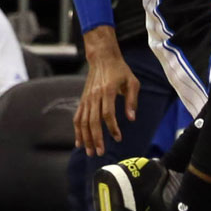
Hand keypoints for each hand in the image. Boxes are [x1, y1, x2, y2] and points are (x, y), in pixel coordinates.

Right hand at [74, 26, 139, 155]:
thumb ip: (132, 100)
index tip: (118, 138)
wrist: (102, 58)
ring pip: (83, 121)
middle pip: (93, 121)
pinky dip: (77, 131)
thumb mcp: (132, 81)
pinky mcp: (83, 100)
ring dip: (86, 138)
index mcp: (108, 90)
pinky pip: (78, 117)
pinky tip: (79, 143)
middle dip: (96, 138)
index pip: (108, 113)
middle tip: (100, 152)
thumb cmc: (120, 70)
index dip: (112, 127)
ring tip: (90, 152)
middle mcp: (95, 95)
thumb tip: (132, 118)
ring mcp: (87, 98)